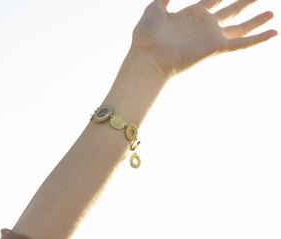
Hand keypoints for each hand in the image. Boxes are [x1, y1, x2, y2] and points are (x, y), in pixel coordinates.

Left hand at [133, 0, 276, 76]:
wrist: (148, 58)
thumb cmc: (146, 36)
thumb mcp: (154, 9)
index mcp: (192, 15)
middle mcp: (205, 25)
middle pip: (231, 11)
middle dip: (245, 3)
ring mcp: (212, 37)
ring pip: (240, 26)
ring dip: (256, 20)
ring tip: (271, 13)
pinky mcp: (216, 47)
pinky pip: (242, 43)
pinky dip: (258, 38)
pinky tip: (273, 32)